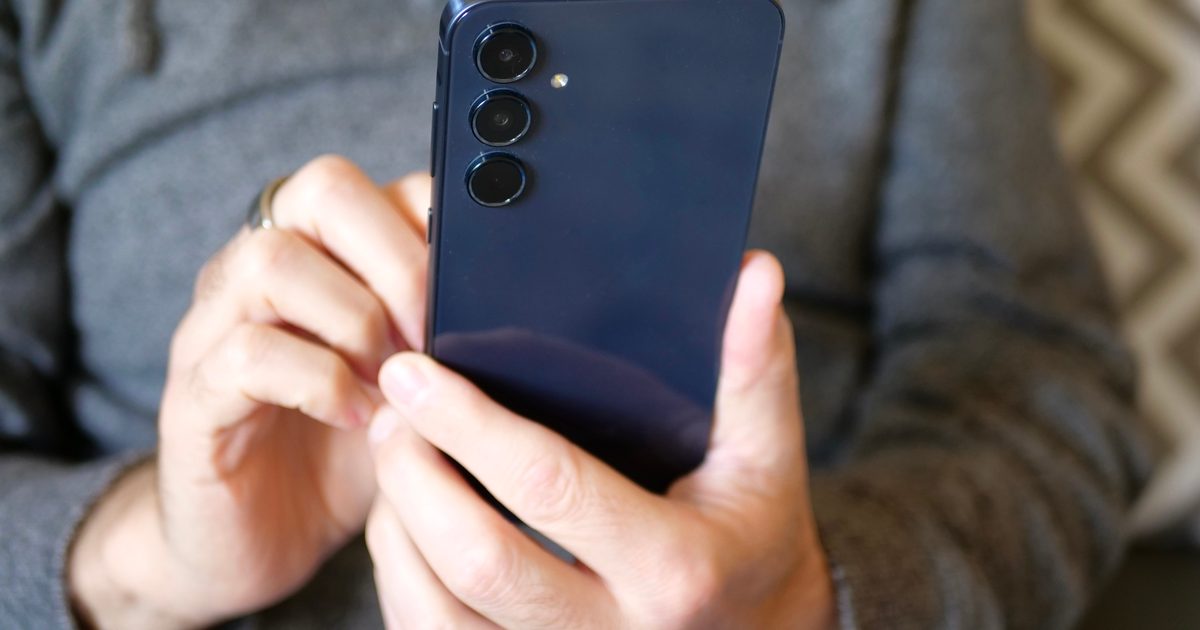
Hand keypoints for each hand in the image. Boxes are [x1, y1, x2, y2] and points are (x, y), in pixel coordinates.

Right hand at [69, 157, 432, 627]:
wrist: (258, 538)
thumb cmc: (343, 452)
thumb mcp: (412, 384)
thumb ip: (446, 333)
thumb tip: (517, 303)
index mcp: (321, 254)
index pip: (383, 184)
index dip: (438, 226)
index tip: (477, 295)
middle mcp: (261, 270)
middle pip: (324, 188)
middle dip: (401, 261)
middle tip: (435, 336)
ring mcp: (217, 325)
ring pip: (274, 260)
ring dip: (356, 319)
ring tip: (393, 381)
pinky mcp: (194, 394)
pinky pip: (248, 353)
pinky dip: (320, 382)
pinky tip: (358, 417)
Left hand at [365, 252, 836, 628]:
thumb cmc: (749, 535)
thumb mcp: (766, 455)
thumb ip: (755, 365)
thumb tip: (755, 274)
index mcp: (673, 566)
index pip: (550, 486)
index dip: (470, 424)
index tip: (415, 372)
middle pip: (478, 559)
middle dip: (415, 475)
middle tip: (390, 411)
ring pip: (438, 610)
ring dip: (398, 525)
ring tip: (393, 458)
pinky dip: (402, 576)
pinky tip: (407, 521)